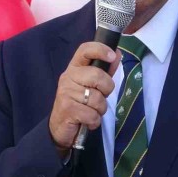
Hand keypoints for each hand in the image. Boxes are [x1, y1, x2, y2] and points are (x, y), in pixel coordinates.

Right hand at [49, 42, 121, 157]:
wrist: (60, 127)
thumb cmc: (79, 102)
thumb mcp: (92, 85)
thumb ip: (104, 71)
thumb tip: (117, 54)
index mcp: (75, 68)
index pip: (85, 50)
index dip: (100, 50)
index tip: (112, 56)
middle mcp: (68, 77)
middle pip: (98, 76)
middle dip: (107, 90)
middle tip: (100, 97)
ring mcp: (66, 93)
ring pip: (97, 98)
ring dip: (100, 109)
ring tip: (91, 111)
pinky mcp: (67, 109)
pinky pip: (92, 114)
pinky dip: (94, 121)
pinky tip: (87, 121)